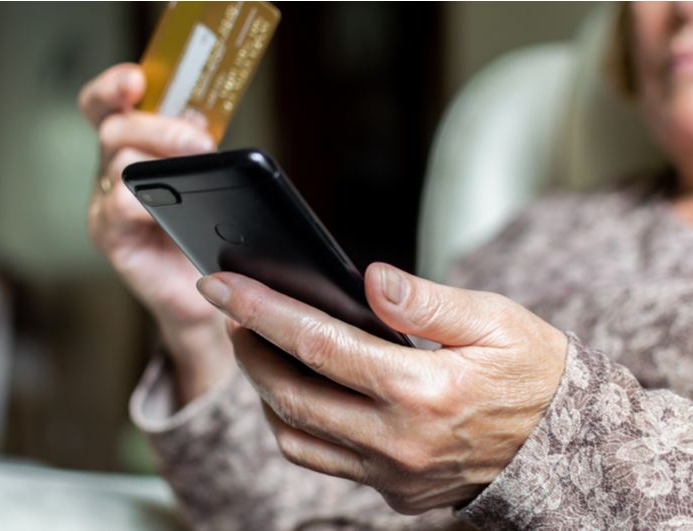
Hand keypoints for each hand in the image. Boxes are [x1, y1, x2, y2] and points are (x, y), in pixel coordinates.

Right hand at [79, 63, 233, 403]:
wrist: (206, 296)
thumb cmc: (206, 235)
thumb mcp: (205, 182)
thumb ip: (195, 150)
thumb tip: (201, 120)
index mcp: (133, 151)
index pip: (108, 107)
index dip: (113, 87)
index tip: (135, 78)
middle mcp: (112, 173)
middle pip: (114, 128)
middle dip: (158, 126)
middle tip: (198, 140)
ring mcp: (106, 205)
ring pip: (118, 163)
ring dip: (159, 157)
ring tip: (197, 163)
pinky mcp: (110, 238)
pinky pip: (118, 208)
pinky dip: (142, 201)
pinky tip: (165, 205)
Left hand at [195, 263, 566, 513]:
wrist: (565, 445)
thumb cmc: (533, 374)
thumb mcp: (494, 321)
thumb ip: (426, 301)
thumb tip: (370, 279)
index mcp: (421, 391)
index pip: (317, 343)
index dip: (261, 309)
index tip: (221, 285)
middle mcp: (397, 440)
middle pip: (290, 393)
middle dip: (247, 348)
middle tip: (231, 311)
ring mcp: (391, 473)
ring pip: (296, 436)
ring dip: (263, 390)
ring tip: (258, 348)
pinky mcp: (393, 491)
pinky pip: (323, 461)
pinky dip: (295, 425)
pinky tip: (296, 392)